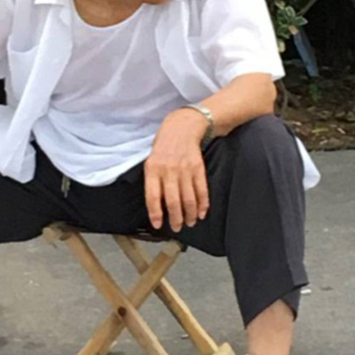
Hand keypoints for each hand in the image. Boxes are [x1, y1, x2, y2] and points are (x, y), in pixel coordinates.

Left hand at [144, 108, 209, 231]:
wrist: (182, 127)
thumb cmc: (163, 147)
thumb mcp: (151, 160)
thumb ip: (153, 181)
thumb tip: (156, 207)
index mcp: (153, 169)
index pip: (153, 196)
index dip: (155, 213)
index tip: (158, 225)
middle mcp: (168, 170)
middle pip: (173, 201)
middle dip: (176, 219)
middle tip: (177, 228)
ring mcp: (184, 169)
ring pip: (189, 199)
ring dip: (190, 215)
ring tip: (190, 222)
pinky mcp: (198, 168)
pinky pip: (201, 190)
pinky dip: (203, 204)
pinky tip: (201, 213)